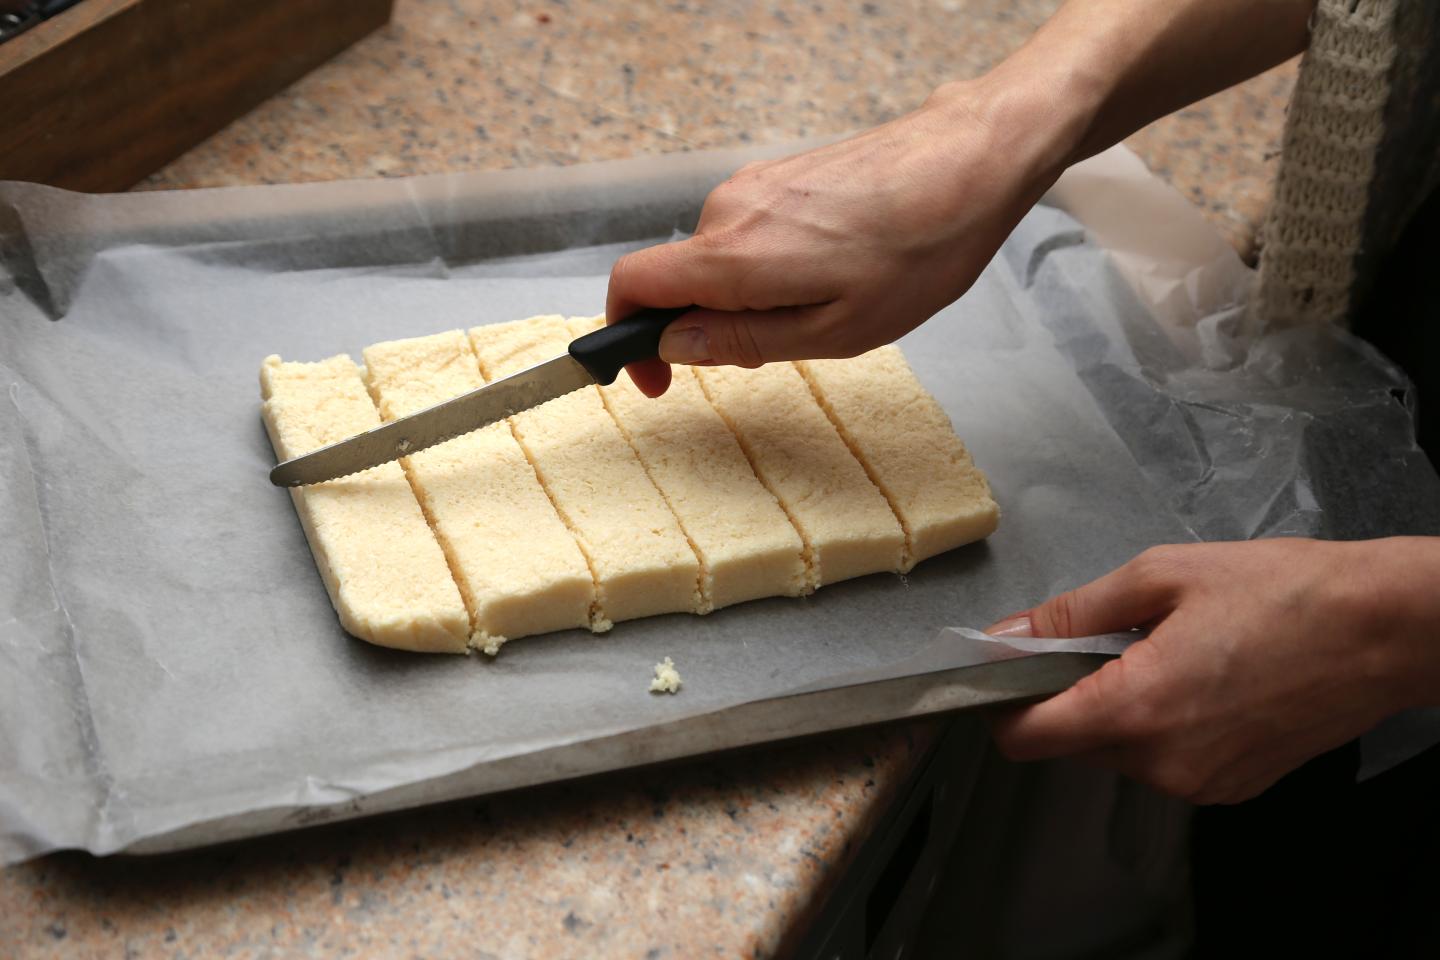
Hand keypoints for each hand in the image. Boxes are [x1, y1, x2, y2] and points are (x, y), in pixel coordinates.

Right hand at [604, 78, 1070, 395]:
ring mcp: (752, 186)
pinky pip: (745, 234)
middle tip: (775, 354)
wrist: (969, 163)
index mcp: (730, 256)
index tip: (653, 377)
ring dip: (743, 298)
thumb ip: (741, 341)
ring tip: (823, 309)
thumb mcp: (833, 330)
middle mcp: (726, 211)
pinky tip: (830, 274)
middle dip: (706, 326)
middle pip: (674, 278)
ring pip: (715, 260)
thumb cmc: (917, 251)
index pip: (629, 286)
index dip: (624, 338)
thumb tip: (672, 346)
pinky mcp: (778, 176)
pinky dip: (764, 269)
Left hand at [987, 538, 1439, 803]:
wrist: (1383, 630)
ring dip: (1120, 707)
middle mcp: (1163, 764)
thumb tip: (1009, 633)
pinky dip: (1163, 725)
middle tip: (1110, 637)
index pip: (1025, 738)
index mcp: (1136, 710)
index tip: (1012, 668)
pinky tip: (1201, 678)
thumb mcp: (1160, 577)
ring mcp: (1200, 784)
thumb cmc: (1282, 592)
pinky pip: (1165, 761)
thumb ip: (1073, 612)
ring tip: (1167, 651)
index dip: (1004, 702)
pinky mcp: (1231, 787)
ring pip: (1118, 752)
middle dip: (1071, 693)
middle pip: (1070, 742)